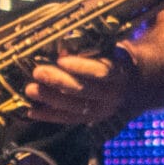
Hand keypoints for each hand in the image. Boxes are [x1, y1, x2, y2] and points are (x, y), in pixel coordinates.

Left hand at [23, 42, 140, 128]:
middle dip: (59, 82)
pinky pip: (68, 120)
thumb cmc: (116, 57)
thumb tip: (64, 44)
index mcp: (120, 74)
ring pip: (74, 108)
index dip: (81, 67)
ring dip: (50, 99)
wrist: (134, 83)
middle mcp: (112, 96)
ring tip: (29, 89)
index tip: (61, 59)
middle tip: (38, 72)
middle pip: (84, 91)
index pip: (101, 73)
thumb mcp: (111, 48)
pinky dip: (48, 116)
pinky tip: (31, 111)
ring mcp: (101, 110)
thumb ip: (92, 48)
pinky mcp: (89, 119)